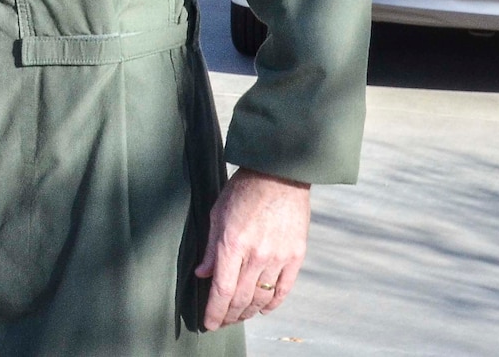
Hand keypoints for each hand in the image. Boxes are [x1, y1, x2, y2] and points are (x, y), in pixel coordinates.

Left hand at [195, 168, 310, 329]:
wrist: (280, 174)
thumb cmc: (243, 190)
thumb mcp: (217, 214)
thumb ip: (211, 248)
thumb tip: (202, 274)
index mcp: (232, 244)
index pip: (221, 290)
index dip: (214, 312)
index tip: (208, 324)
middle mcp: (256, 255)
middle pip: (241, 299)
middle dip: (229, 316)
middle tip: (221, 322)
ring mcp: (278, 258)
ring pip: (261, 298)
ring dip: (248, 312)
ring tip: (239, 317)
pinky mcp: (296, 256)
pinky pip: (283, 289)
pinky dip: (272, 303)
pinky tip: (263, 309)